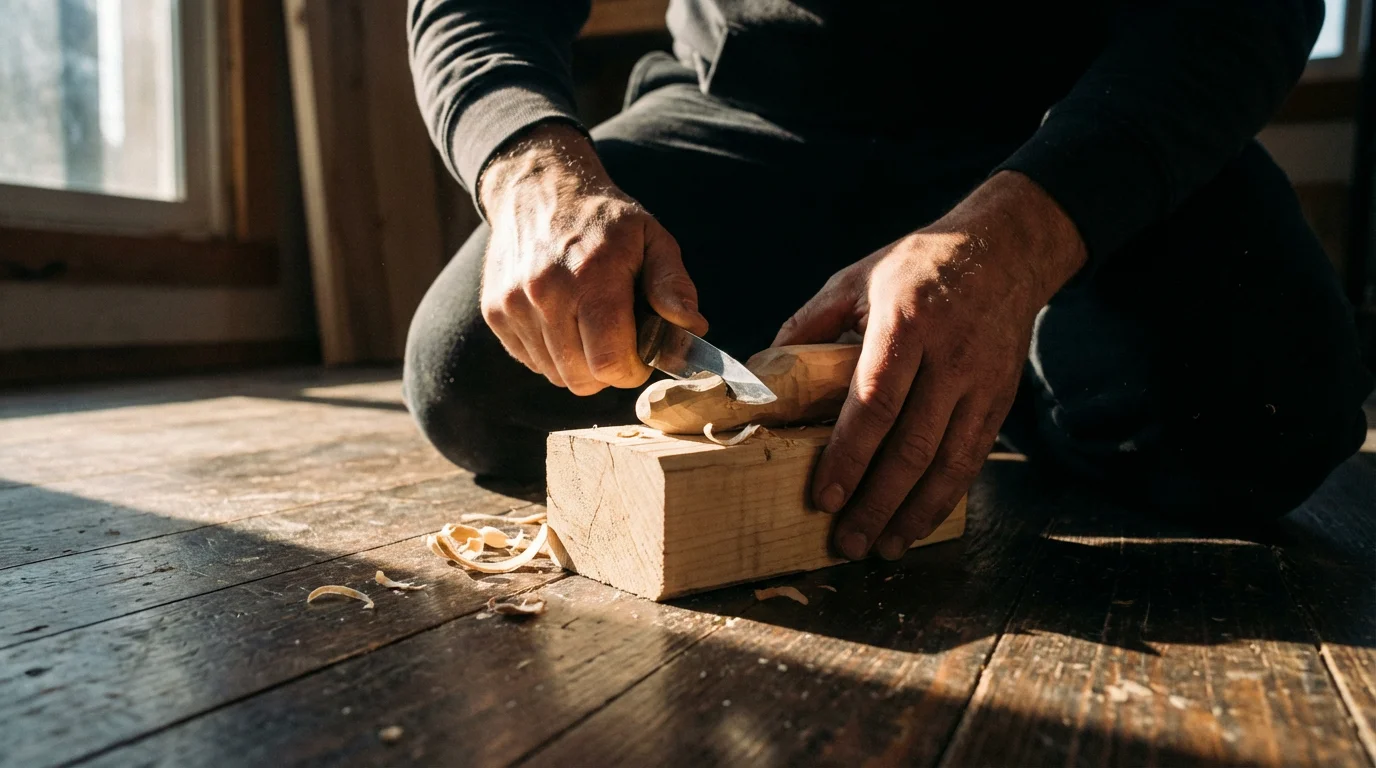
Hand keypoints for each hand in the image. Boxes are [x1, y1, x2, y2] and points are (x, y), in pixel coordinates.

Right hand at [478, 123, 707, 394]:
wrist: (536, 188)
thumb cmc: (603, 218)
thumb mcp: (651, 238)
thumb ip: (673, 284)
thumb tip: (691, 329)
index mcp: (592, 274)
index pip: (609, 362)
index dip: (633, 370)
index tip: (641, 354)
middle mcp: (546, 292)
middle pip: (582, 378)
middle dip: (609, 371)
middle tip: (619, 342)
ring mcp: (514, 304)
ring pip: (556, 375)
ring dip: (580, 363)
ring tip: (590, 326)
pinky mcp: (495, 312)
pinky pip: (533, 362)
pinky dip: (553, 354)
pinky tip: (564, 320)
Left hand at [774, 171, 1086, 559]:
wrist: (1005, 249)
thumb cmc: (917, 265)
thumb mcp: (856, 279)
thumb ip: (808, 325)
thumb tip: (762, 373)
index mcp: (905, 323)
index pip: (873, 402)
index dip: (848, 456)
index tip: (823, 497)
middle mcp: (948, 356)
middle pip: (911, 444)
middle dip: (876, 500)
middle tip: (847, 541)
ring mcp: (980, 381)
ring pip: (947, 462)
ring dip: (914, 513)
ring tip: (882, 546)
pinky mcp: (1000, 398)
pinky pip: (972, 458)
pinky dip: (945, 497)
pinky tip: (919, 522)